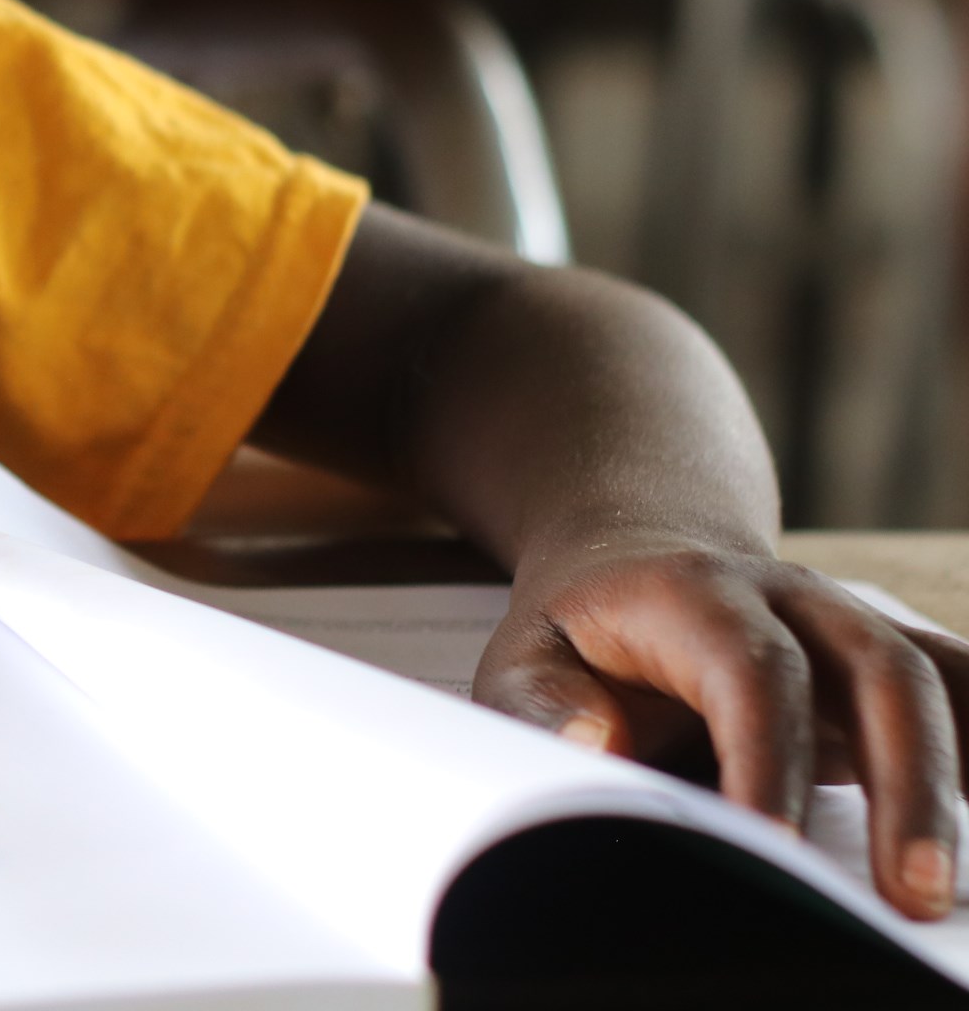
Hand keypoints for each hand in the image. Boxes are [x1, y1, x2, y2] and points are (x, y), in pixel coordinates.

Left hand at [477, 538, 968, 920]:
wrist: (637, 558)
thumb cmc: (582, 632)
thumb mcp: (528, 657)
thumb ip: (545, 704)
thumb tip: (594, 743)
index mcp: (697, 592)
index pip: (753, 669)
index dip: (771, 757)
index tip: (773, 846)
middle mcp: (797, 596)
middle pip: (880, 670)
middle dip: (908, 784)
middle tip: (909, 894)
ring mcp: (856, 623)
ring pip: (941, 681)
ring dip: (966, 775)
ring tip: (955, 882)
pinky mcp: (896, 661)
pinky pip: (968, 693)